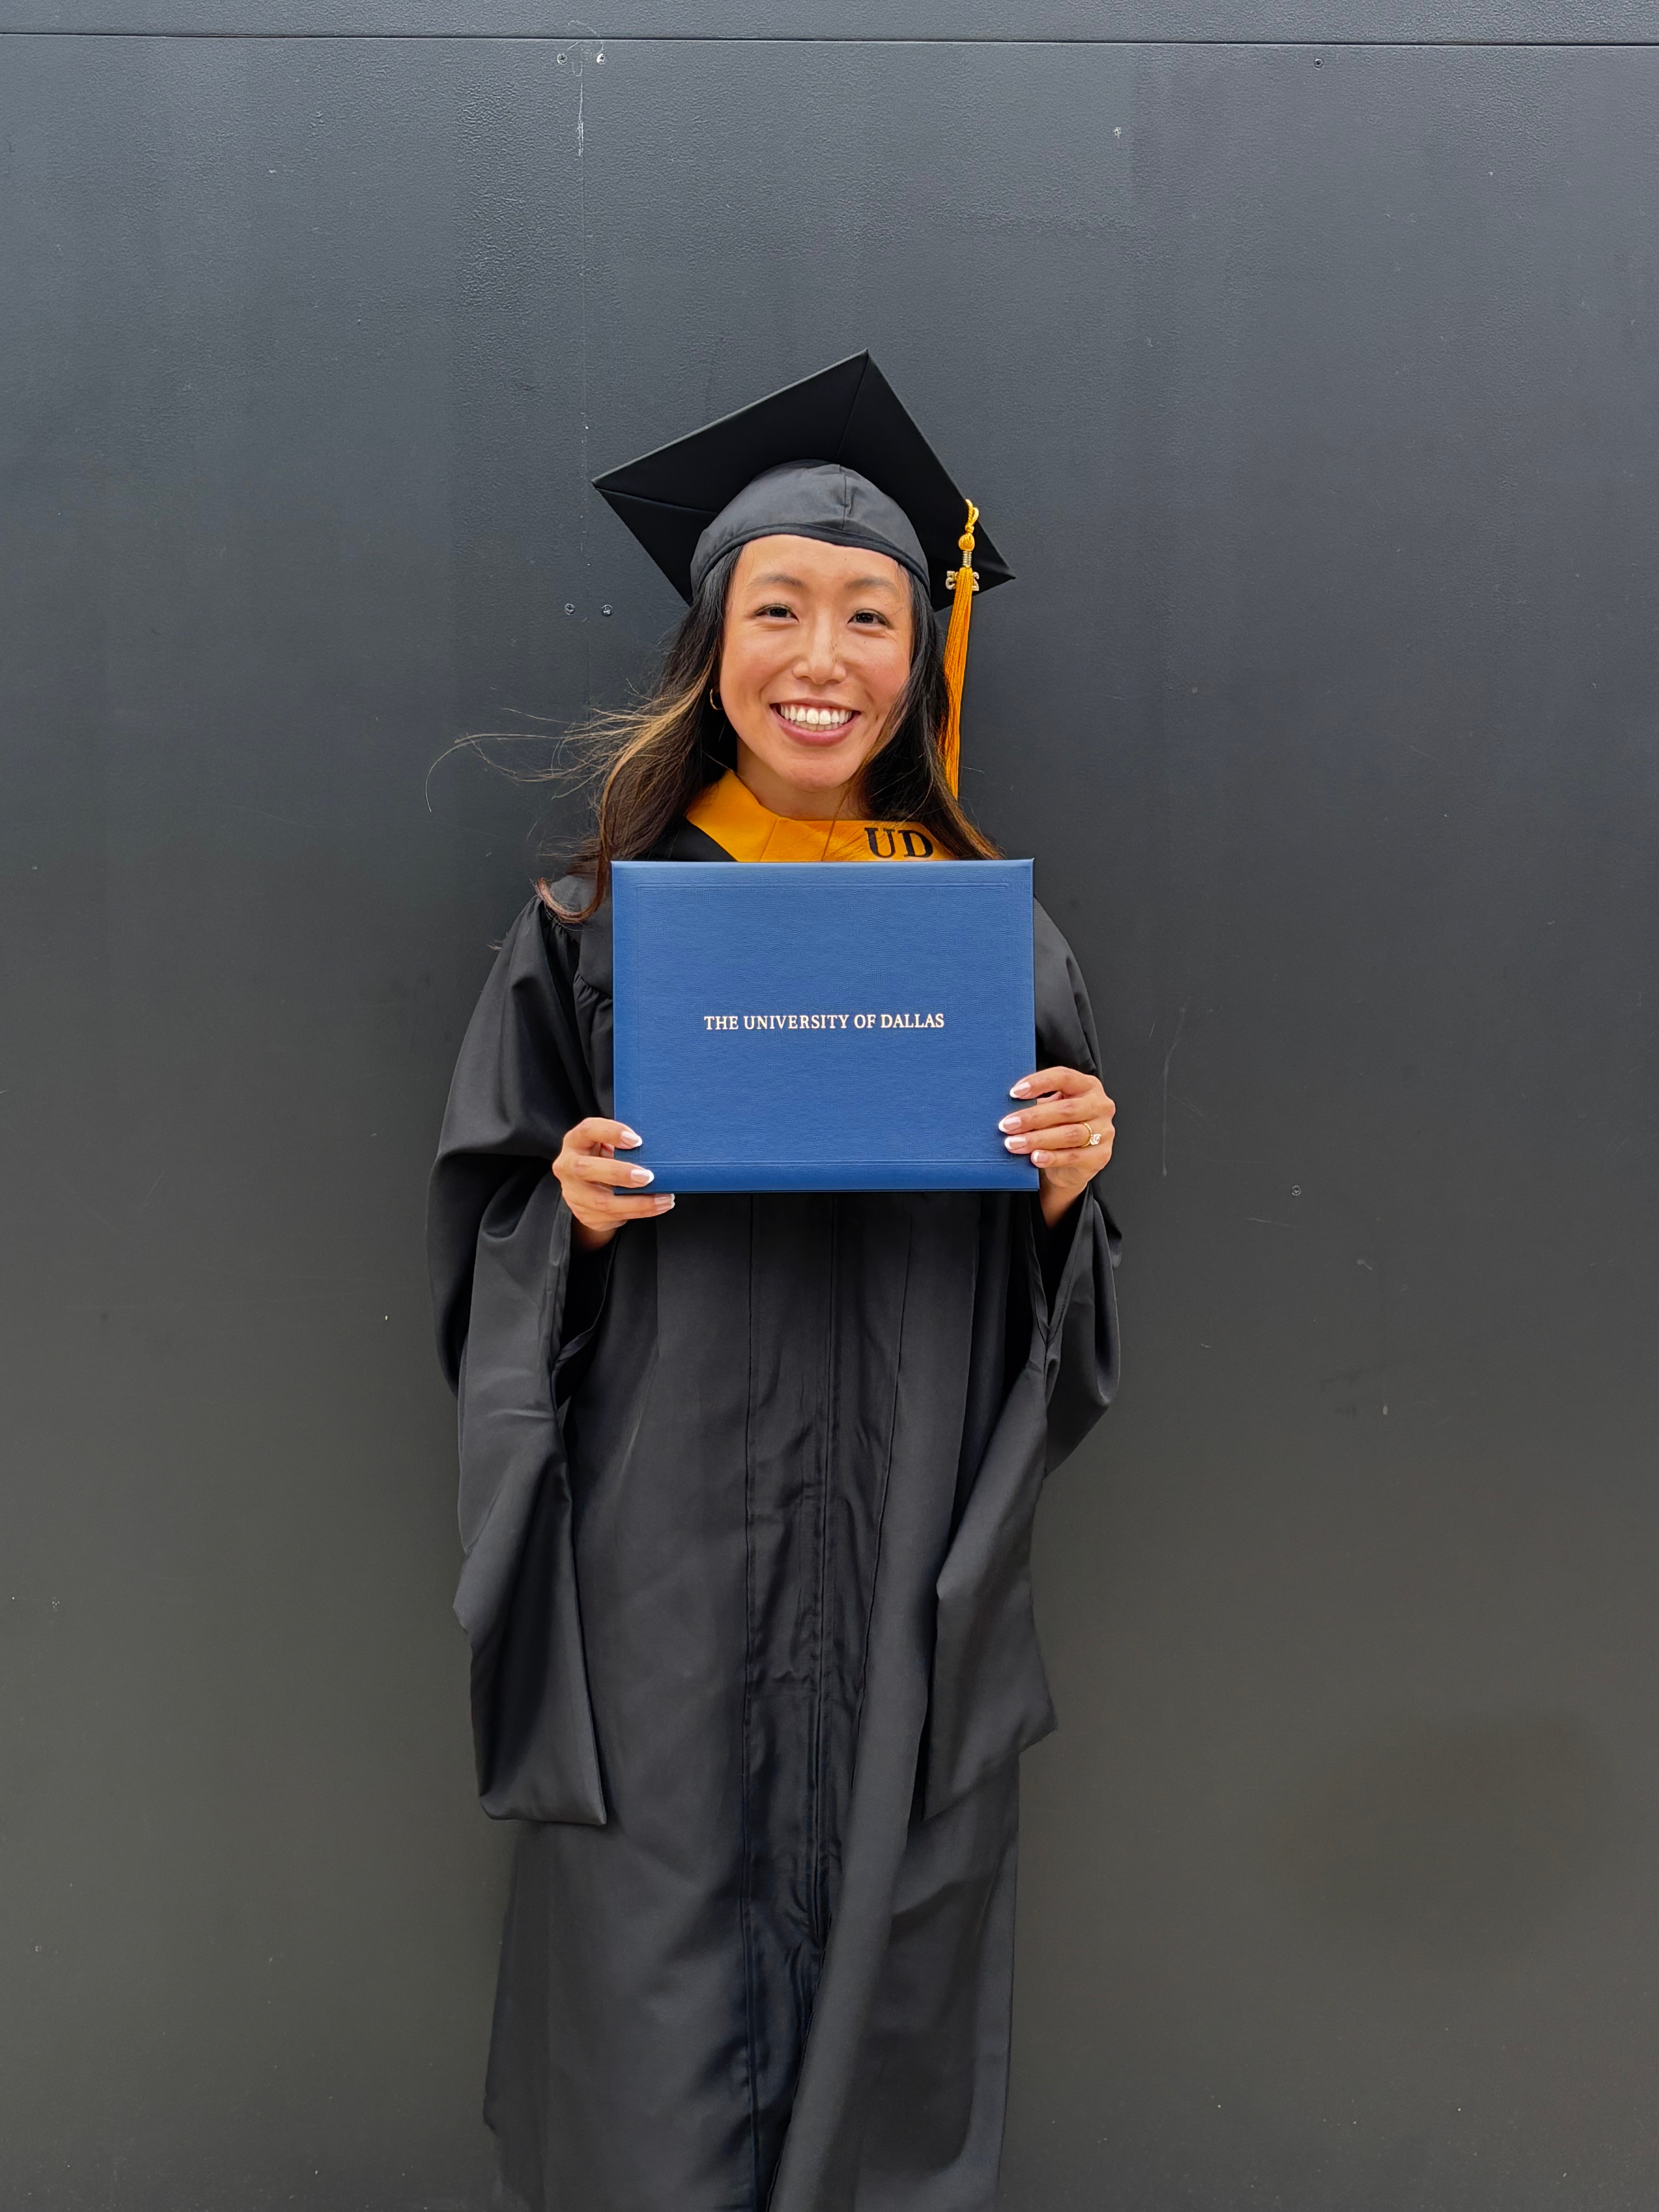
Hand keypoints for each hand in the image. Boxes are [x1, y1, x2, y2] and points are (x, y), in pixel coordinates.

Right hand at [552, 1118, 674, 1250]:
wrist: (587, 1189)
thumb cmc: (604, 1159)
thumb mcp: (607, 1145)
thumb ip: (623, 1144)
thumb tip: (657, 1147)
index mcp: (575, 1141)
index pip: (588, 1130)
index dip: (612, 1133)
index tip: (637, 1141)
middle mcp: (568, 1166)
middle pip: (586, 1169)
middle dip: (619, 1173)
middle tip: (647, 1176)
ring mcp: (573, 1193)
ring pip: (602, 1201)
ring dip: (638, 1201)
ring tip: (663, 1198)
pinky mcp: (585, 1213)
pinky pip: (614, 1216)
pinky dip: (641, 1211)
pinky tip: (658, 1205)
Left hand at [999, 1066, 1115, 1228]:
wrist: (1073, 1163)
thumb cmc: (1059, 1128)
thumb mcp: (1050, 1109)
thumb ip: (1036, 1102)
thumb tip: (1004, 1103)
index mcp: (1087, 1086)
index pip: (1064, 1077)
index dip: (1038, 1083)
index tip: (1014, 1093)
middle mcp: (1100, 1106)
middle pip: (1065, 1109)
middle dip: (1032, 1117)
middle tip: (1007, 1124)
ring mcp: (1104, 1131)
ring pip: (1069, 1134)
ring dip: (1037, 1139)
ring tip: (1014, 1143)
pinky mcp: (1100, 1156)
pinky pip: (1073, 1156)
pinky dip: (1051, 1157)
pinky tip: (1035, 1157)